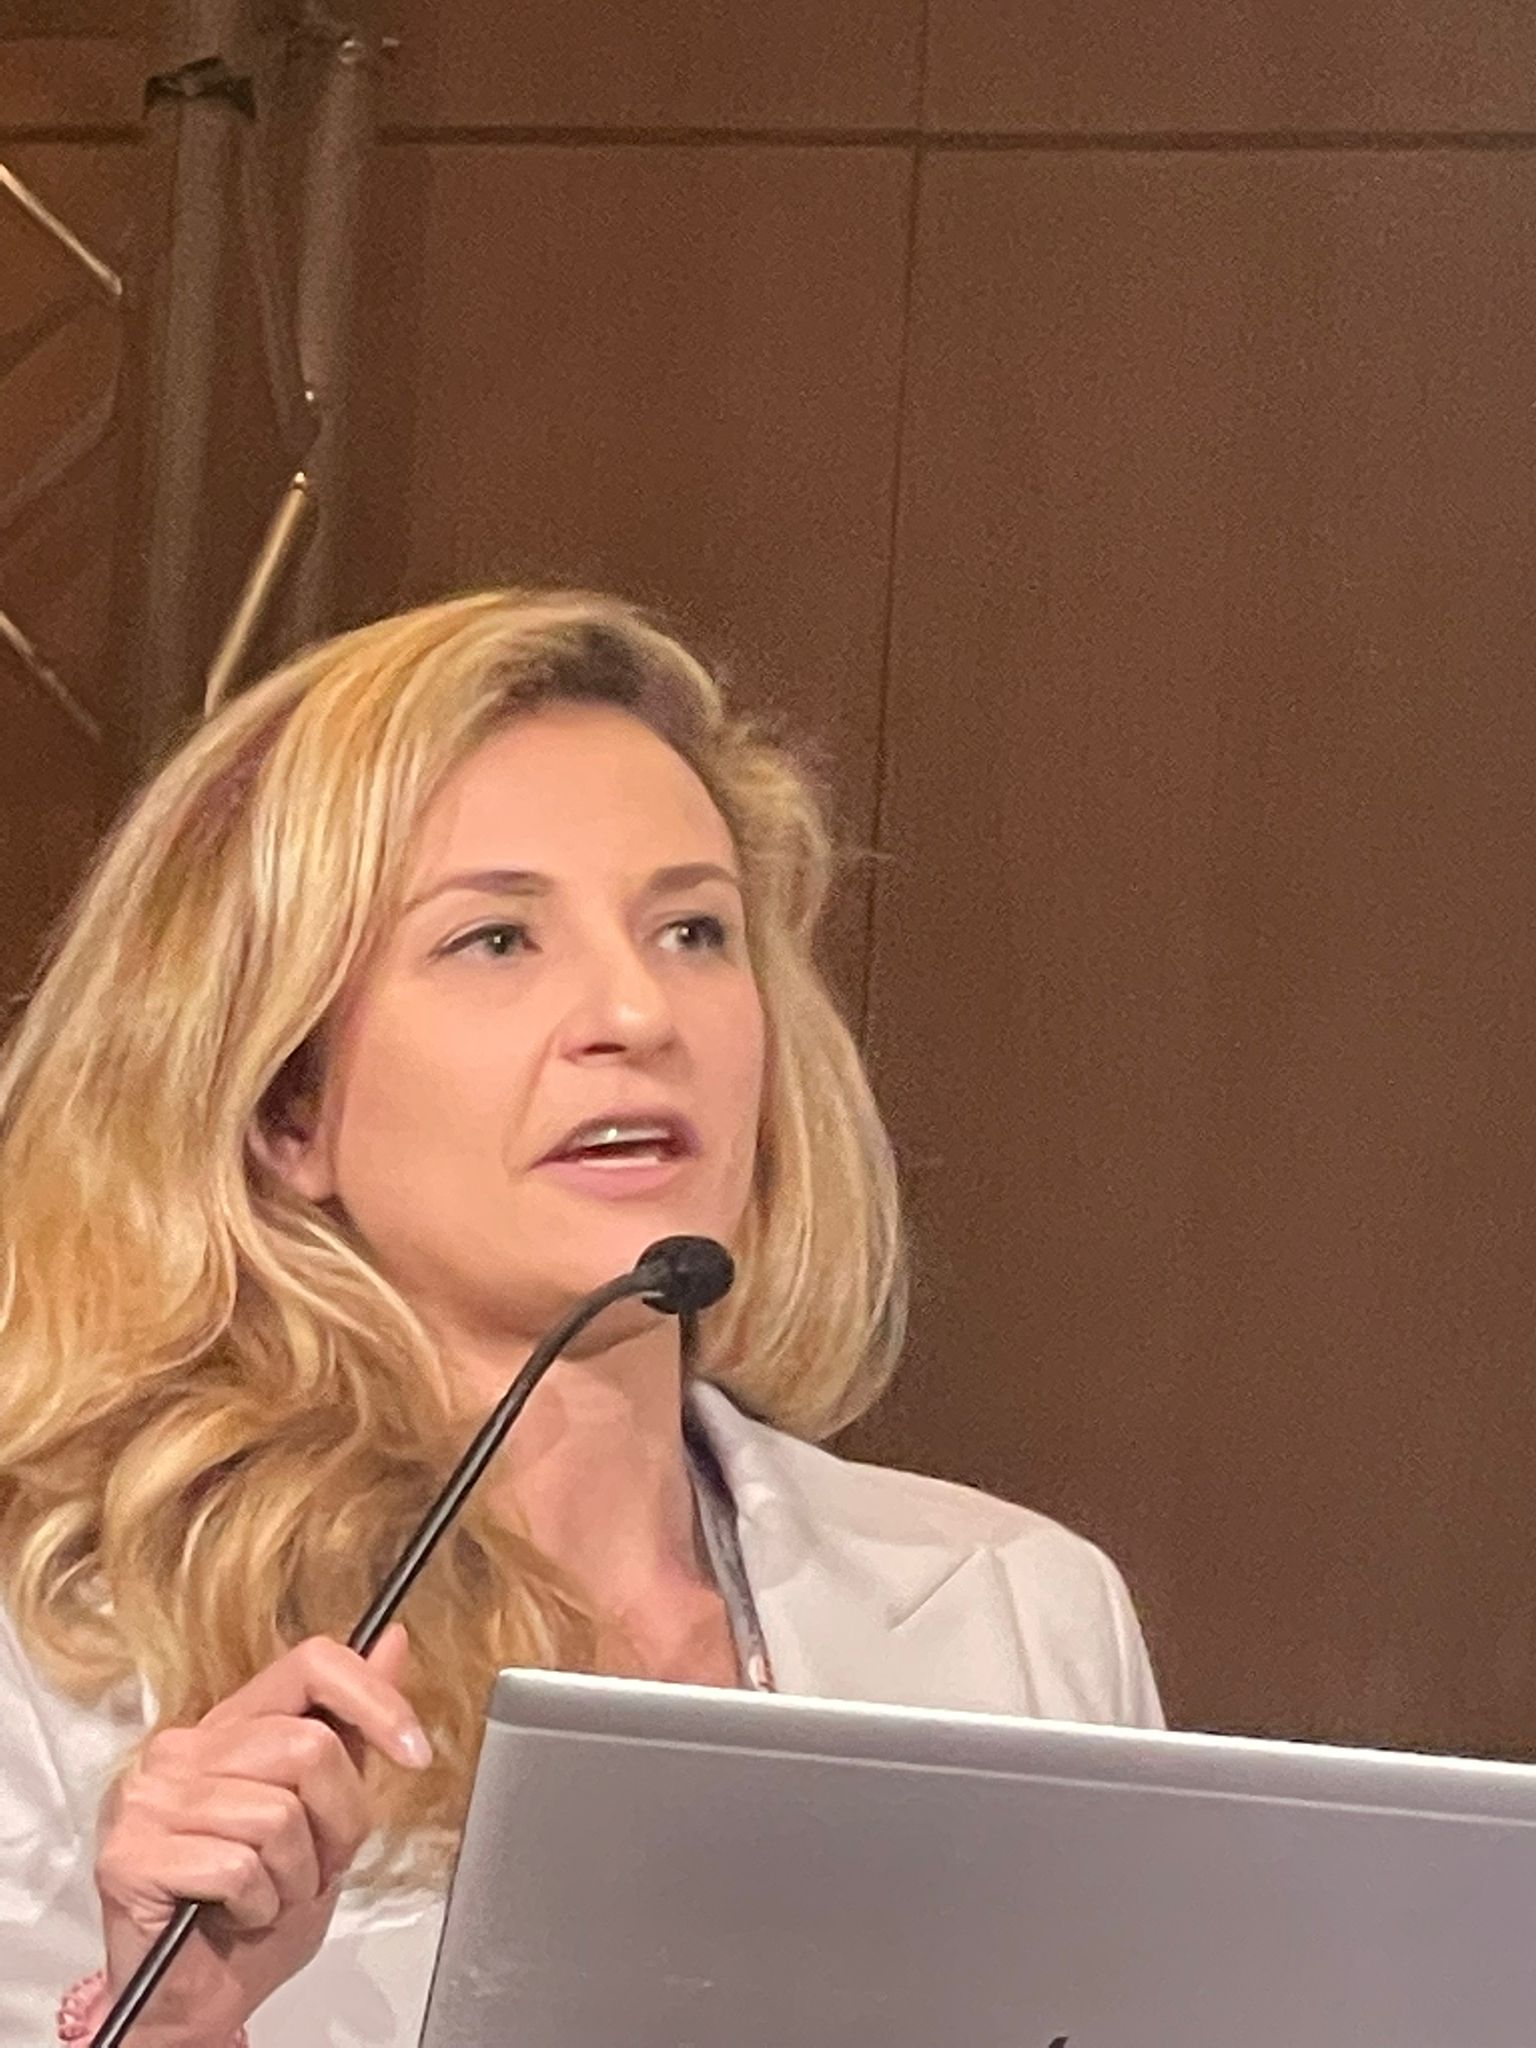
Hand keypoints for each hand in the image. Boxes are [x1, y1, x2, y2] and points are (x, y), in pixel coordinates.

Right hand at [95, 1626, 428, 2044]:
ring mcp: (148, 1797)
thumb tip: (392, 1642)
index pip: (310, 1665)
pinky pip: (236, 1868)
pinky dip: (257, 1905)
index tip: (415, 1752)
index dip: (374, 1700)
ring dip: (296, 1875)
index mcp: (230, 1725)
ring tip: (270, 1895)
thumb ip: (352, 1729)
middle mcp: (182, 1748)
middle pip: (308, 1747)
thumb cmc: (259, 1908)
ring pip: (277, 1814)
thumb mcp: (325, 1813)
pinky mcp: (129, 1854)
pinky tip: (236, 1915)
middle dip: (338, 1823)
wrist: (200, 1998)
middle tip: (316, 1867)